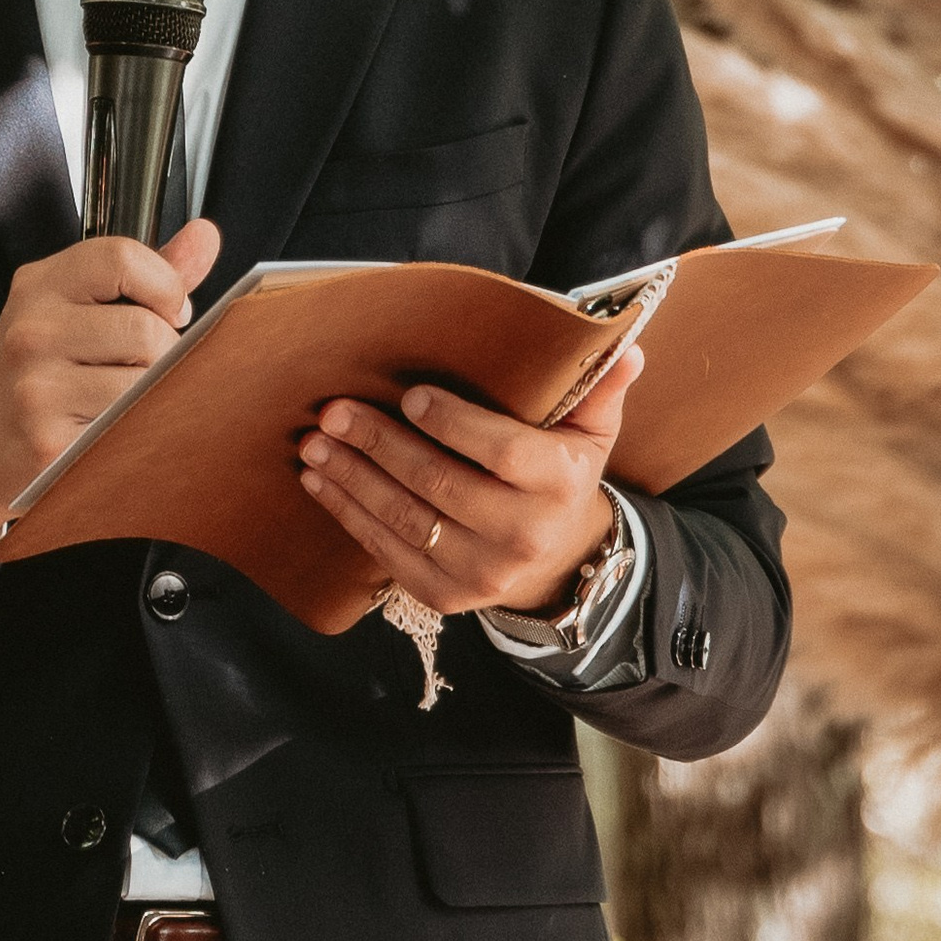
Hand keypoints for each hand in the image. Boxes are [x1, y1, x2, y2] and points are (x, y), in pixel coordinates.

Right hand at [0, 217, 220, 572]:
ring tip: (127, 399)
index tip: (170, 310)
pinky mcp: (49, 442)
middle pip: (146, 329)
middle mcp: (32, 331)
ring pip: (145, 382)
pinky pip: (130, 429)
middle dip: (166, 352)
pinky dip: (138, 430)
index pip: (123, 259)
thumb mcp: (77, 307)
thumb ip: (146, 272)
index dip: (165, 285)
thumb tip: (204, 235)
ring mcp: (37, 388)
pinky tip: (111, 428)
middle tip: (145, 365)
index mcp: (40, 285)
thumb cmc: (37, 369)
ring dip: (154, 395)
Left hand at [295, 343, 644, 620]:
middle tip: (335, 412)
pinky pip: (387, 552)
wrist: (559, 562)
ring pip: (404, 519)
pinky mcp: (445, 594)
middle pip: (438, 485)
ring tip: (315, 443)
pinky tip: (321, 483)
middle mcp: (521, 534)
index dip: (453, 425)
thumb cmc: (564, 477)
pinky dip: (349, 515)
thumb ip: (601, 388)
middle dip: (379, 445)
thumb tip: (626, 345)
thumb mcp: (592, 434)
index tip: (410, 396)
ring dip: (351, 478)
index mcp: (559, 484)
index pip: (502, 452)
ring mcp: (480, 572)